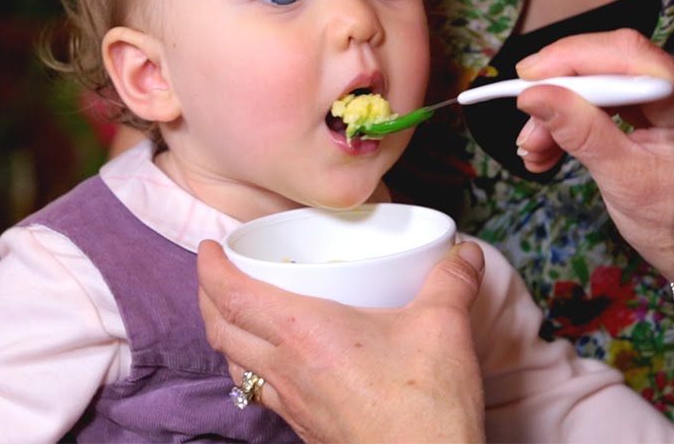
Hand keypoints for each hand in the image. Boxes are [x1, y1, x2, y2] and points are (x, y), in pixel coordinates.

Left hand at [198, 239, 487, 443]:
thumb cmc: (426, 404)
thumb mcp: (442, 325)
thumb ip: (451, 280)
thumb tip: (464, 251)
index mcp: (303, 333)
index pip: (232, 296)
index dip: (212, 268)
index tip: (210, 248)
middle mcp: (286, 369)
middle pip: (221, 331)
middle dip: (209, 297)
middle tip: (218, 274)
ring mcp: (293, 405)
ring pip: (235, 366)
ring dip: (226, 336)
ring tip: (240, 315)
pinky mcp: (307, 429)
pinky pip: (262, 394)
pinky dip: (253, 370)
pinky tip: (278, 365)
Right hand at [513, 29, 673, 276]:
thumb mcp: (625, 181)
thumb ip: (580, 132)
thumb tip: (533, 95)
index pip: (627, 54)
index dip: (570, 59)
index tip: (525, 78)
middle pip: (612, 64)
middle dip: (561, 94)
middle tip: (528, 131)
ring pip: (605, 81)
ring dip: (564, 111)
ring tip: (535, 149)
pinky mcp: (666, 105)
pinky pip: (613, 98)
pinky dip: (580, 118)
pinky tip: (553, 145)